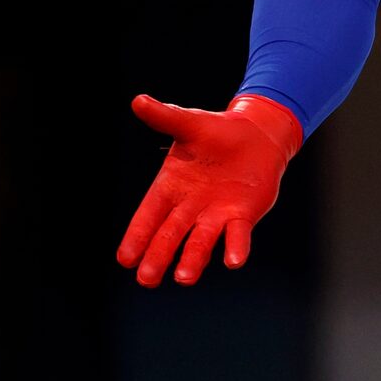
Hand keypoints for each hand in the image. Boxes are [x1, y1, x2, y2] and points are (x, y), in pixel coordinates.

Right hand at [116, 94, 303, 286]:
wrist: (255, 137)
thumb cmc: (216, 133)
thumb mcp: (189, 124)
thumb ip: (165, 118)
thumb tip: (137, 100)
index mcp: (171, 187)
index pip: (149, 215)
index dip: (137, 236)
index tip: (124, 259)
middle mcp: (189, 208)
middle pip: (169, 235)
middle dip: (158, 255)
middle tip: (146, 279)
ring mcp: (215, 215)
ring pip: (200, 241)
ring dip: (192, 259)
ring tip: (183, 278)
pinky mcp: (241, 216)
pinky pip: (236, 235)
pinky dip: (234, 248)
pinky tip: (232, 262)